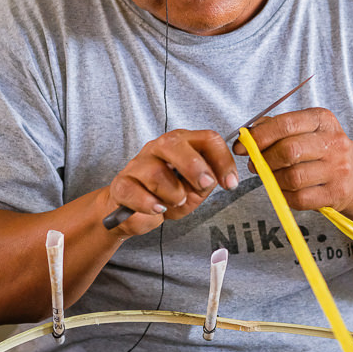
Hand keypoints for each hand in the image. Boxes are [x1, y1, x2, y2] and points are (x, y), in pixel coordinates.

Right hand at [107, 129, 238, 235]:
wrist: (134, 212)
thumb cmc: (168, 196)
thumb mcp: (194, 191)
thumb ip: (204, 184)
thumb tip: (210, 179)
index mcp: (183, 144)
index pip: (207, 139)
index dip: (222, 160)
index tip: (231, 183)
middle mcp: (159, 148)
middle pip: (175, 143)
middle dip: (194, 167)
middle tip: (204, 185)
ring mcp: (138, 164)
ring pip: (157, 172)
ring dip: (173, 194)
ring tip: (174, 202)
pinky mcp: (121, 184)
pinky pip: (135, 192)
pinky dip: (150, 204)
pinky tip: (157, 209)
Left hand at [234, 108, 352, 212]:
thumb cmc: (322, 150)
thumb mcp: (305, 130)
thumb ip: (275, 127)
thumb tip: (246, 135)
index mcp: (323, 120)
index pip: (286, 124)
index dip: (259, 136)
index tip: (242, 146)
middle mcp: (334, 142)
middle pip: (288, 151)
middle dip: (264, 160)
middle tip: (255, 164)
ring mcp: (338, 169)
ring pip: (292, 177)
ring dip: (273, 179)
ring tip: (271, 176)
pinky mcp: (336, 194)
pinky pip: (299, 198)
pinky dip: (285, 195)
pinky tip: (285, 189)